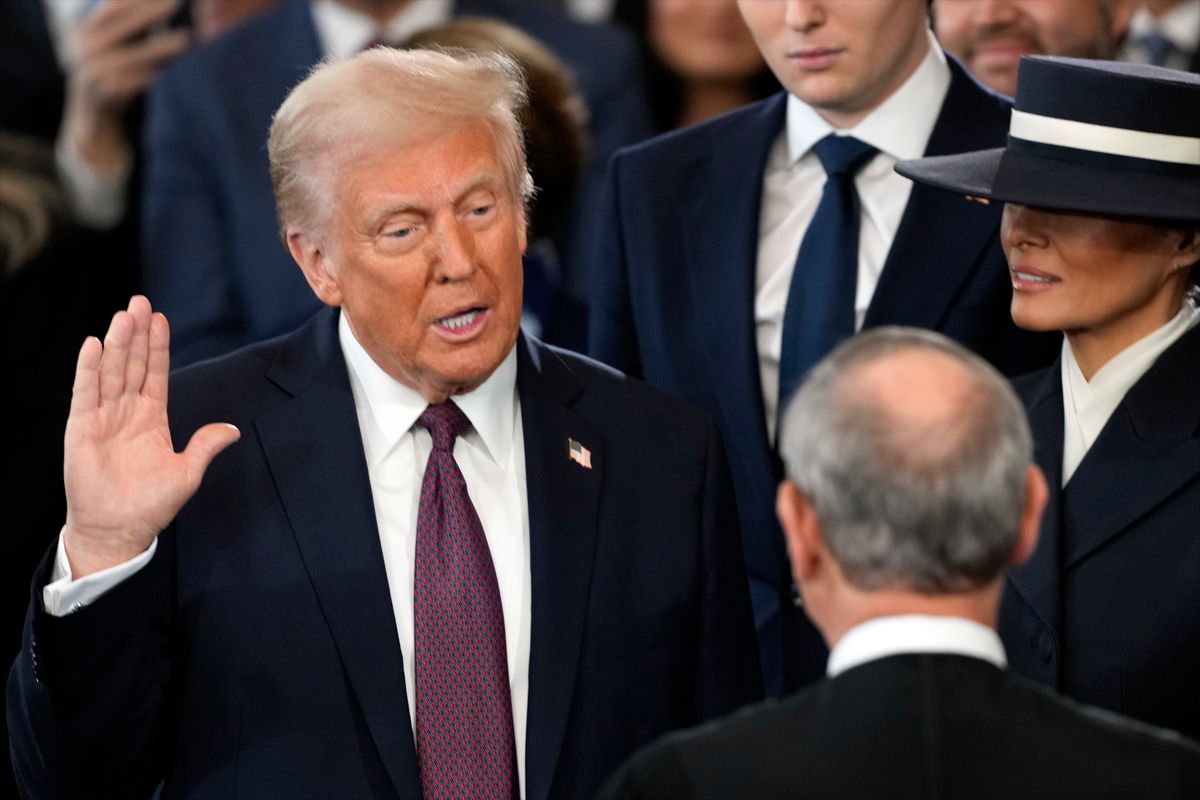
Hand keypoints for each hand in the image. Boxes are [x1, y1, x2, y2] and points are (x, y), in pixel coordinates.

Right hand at [62, 0, 190, 172]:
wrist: (91, 119)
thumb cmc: (110, 75)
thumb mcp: (111, 47)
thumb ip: (128, 27)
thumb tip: (165, 6)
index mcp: (85, 31)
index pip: (111, 7)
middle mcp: (83, 48)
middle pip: (120, 25)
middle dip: (149, 12)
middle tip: (177, 3)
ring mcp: (89, 72)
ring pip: (130, 55)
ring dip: (160, 46)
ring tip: (186, 38)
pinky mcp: (101, 95)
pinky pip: (133, 82)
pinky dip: (155, 74)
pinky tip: (175, 69)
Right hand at [63, 296, 238, 577]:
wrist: (118, 530)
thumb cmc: (150, 505)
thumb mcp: (187, 472)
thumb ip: (206, 445)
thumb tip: (233, 429)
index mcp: (151, 418)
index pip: (156, 373)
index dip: (159, 347)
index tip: (161, 319)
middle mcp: (126, 412)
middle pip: (133, 364)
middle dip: (137, 334)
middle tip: (140, 302)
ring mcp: (103, 418)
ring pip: (112, 372)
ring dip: (118, 344)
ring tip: (123, 315)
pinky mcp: (82, 429)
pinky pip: (86, 394)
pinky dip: (90, 369)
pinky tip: (95, 345)